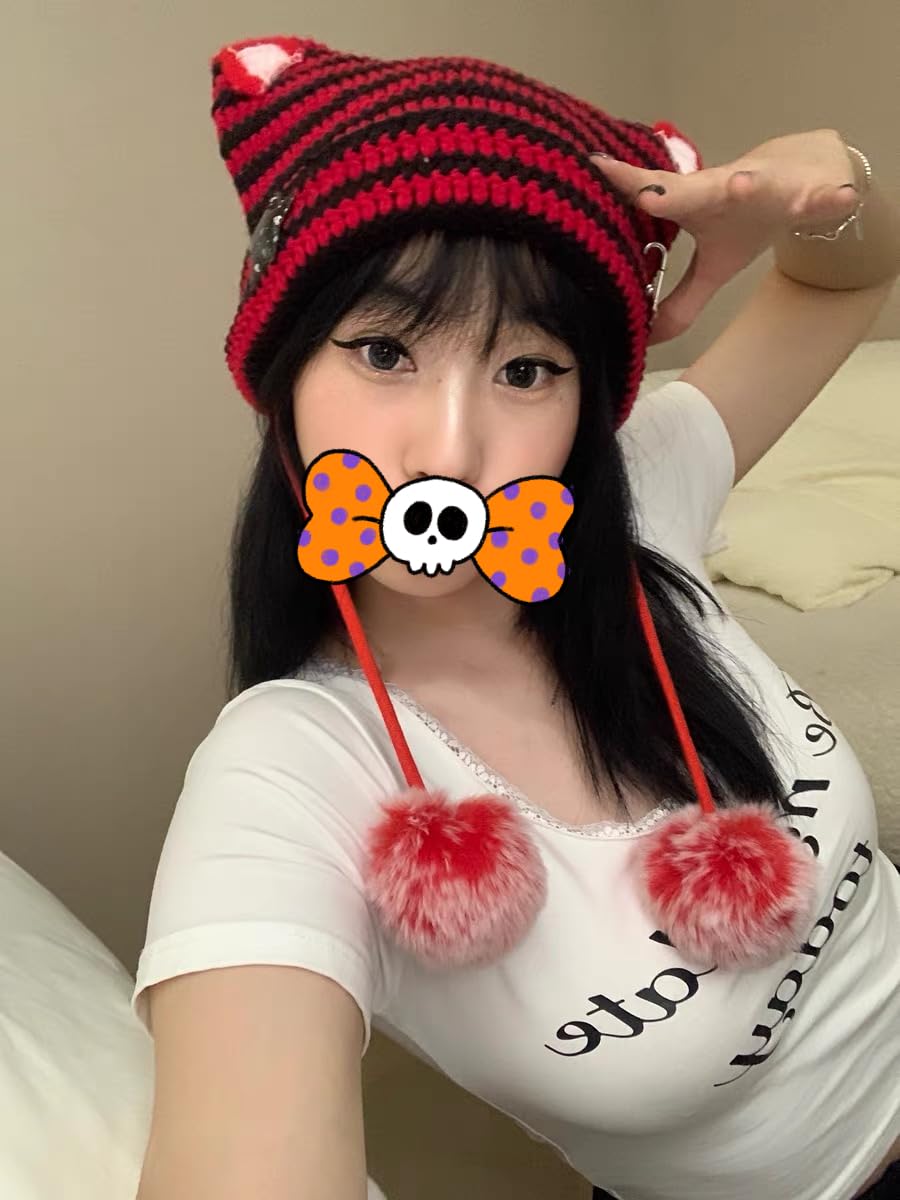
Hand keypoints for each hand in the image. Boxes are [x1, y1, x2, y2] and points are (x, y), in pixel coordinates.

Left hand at [590, 129, 860, 343]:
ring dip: (750, 184)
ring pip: (761, 184)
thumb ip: (679, 301)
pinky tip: (837, 199)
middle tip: (647, 194)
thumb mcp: (712, 265)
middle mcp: (728, 189)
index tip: (597, 170)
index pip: (656, 195)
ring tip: (741, 184)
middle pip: (698, 190)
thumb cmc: (747, 219)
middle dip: (675, 191)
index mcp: (698, 204)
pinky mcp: (812, 192)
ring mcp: (772, 188)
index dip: (627, 185)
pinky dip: (829, 198)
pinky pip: (821, 196)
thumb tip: (645, 338)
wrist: (809, 175)